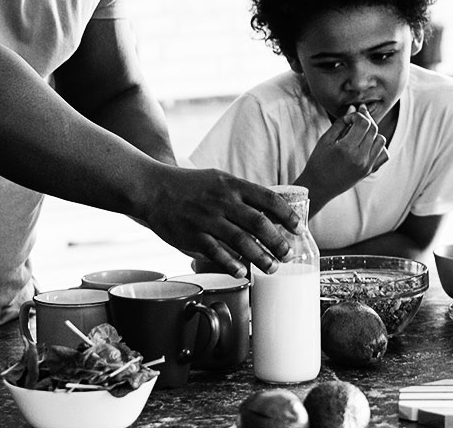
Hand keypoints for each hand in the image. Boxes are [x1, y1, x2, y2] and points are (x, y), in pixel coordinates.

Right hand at [141, 167, 300, 276]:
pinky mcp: (193, 235)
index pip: (268, 199)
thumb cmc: (189, 186)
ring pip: (242, 241)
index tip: (298, 228)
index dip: (287, 215)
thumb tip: (268, 211)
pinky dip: (232, 264)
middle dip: (278, 241)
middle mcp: (223, 202)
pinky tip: (243, 272)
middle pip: (259, 223)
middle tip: (288, 254)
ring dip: (261, 257)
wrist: (153, 189)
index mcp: (232, 186)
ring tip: (272, 267)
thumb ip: (242, 194)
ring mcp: (208, 219)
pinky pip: (217, 253)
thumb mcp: (219, 180)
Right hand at [301, 104, 388, 201]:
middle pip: (373, 129)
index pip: (363, 122)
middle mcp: (360, 158)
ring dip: (373, 133)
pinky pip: (384, 154)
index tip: (349, 117)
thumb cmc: (318, 161)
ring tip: (360, 134)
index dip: (358, 115)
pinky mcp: (370, 171)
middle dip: (366, 120)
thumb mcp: (326, 139)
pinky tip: (367, 145)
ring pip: (381, 140)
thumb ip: (342, 122)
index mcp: (346, 148)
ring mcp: (367, 166)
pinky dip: (379, 147)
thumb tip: (354, 107)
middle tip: (356, 119)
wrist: (318, 186)